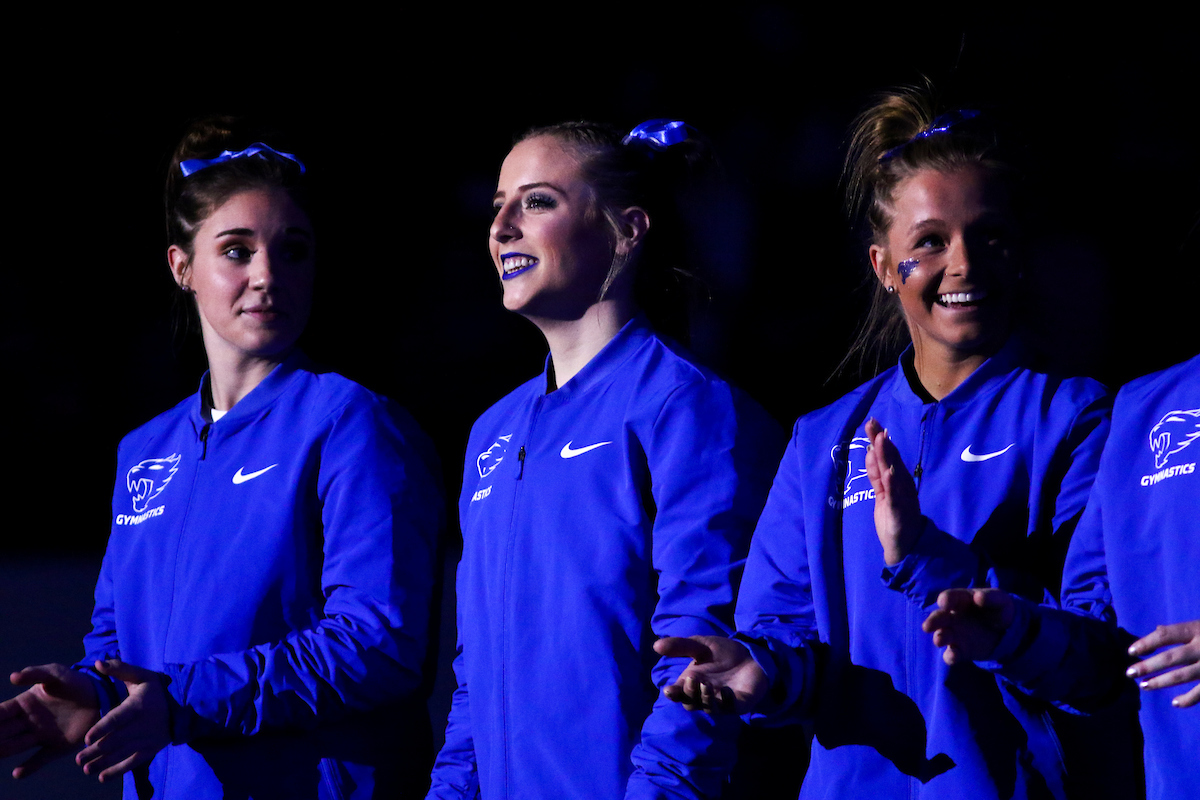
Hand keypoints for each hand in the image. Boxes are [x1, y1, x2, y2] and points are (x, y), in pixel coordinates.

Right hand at [0, 663, 99, 778]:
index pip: (0, 713)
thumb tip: (12, 677)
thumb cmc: (75, 682)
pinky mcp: (57, 747)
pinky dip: (29, 767)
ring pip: (16, 746)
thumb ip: (35, 673)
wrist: (100, 695)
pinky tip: (18, 773)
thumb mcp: (55, 673)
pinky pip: (39, 759)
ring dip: (3, 751)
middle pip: (3, 732)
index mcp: (23, 705)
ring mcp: (41, 736)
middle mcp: (28, 723)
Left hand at [76, 660, 170, 782]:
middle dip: (96, 751)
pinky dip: (118, 771)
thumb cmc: (156, 691)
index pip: (118, 719)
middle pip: (116, 740)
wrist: (182, 708)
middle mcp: (142, 725)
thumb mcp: (142, 676)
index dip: (103, 729)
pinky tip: (103, 777)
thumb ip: (120, 669)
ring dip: (103, 763)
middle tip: (79, 760)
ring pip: (122, 753)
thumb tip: (98, 663)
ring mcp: (146, 740)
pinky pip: (133, 762)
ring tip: (87, 769)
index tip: (87, 738)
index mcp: (137, 706)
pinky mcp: (150, 750)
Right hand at [653, 636, 767, 714]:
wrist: (751, 654)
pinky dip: (726, 701)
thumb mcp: (700, 645)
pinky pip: (729, 708)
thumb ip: (680, 645)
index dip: (673, 694)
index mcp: (692, 683)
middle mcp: (704, 696)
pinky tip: (726, 691)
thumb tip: (656, 645)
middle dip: (690, 694)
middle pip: (691, 703)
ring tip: (707, 685)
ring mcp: (721, 702)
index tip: (669, 690)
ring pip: (708, 709)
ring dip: (705, 698)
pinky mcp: (738, 704)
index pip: (678, 693)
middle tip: (693, 679)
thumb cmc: (723, 652)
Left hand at [864, 418, 922, 565]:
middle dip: (882, 441)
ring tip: (881, 439)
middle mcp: (902, 485)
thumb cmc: (894, 519)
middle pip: (891, 460)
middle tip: (873, 423)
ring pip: (894, 473)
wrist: (905, 547)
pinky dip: (893, 484)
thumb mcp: (882, 493)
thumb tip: (871, 451)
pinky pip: (896, 497)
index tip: (872, 423)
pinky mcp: (900, 512)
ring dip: (888, 456)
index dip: (879, 440)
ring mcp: (903, 498)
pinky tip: (890, 472)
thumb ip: (877, 475)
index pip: (887, 457)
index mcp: (897, 481)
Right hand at [921, 588, 1015, 665]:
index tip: (944, 603)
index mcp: (961, 601)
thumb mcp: (1000, 600)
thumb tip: (978, 597)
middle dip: (933, 621)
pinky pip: (952, 654)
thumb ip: (991, 598)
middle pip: (939, 617)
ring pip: (942, 635)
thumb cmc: (998, 610)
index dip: (946, 600)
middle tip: (928, 626)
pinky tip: (953, 657)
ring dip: (939, 637)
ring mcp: (955, 634)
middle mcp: (953, 617)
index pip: (950, 598)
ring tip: (939, 641)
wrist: (1006, 631)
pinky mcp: (961, 650)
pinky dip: (950, 656)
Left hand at [1126, 620, 1199, 707]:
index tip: (1130, 651)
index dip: (1146, 642)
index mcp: (1196, 629)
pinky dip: (1188, 699)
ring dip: (1161, 682)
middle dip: (1148, 666)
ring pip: (1182, 676)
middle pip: (1171, 658)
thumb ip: (1183, 630)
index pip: (1165, 635)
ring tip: (1144, 686)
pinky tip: (1175, 703)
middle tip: (1129, 673)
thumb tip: (1157, 630)